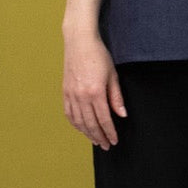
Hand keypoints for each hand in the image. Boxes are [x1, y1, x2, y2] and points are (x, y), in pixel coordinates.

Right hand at [62, 32, 126, 149]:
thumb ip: (116, 97)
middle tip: (106, 145)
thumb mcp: (113, 75)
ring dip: (87, 133)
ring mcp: (71, 94)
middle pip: (91, 123)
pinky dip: (75, 124)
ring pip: (79, 121)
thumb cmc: (98, 55)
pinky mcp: (65, 91)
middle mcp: (81, 96)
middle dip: (99, 137)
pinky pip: (69, 113)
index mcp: (95, 92)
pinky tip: (81, 128)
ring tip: (96, 140)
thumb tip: (122, 115)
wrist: (79, 42)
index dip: (110, 132)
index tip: (114, 140)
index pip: (104, 119)